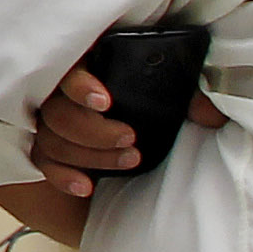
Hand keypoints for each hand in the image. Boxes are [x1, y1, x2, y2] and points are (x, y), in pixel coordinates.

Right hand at [23, 70, 223, 198]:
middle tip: (130, 139)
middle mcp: (62, 93)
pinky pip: (43, 162)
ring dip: (90, 155)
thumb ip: (192, 96)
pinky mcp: (51, 148)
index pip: (68, 70)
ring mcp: (52, 122)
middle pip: (56, 112)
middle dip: (94, 131)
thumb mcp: (177, 91)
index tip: (105, 102)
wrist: (145, 128)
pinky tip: (87, 186)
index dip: (81, 86)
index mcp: (90, 65)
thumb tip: (210, 113)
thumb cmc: (157, 98)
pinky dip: (63, 176)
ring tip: (130, 161)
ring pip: (51, 139)